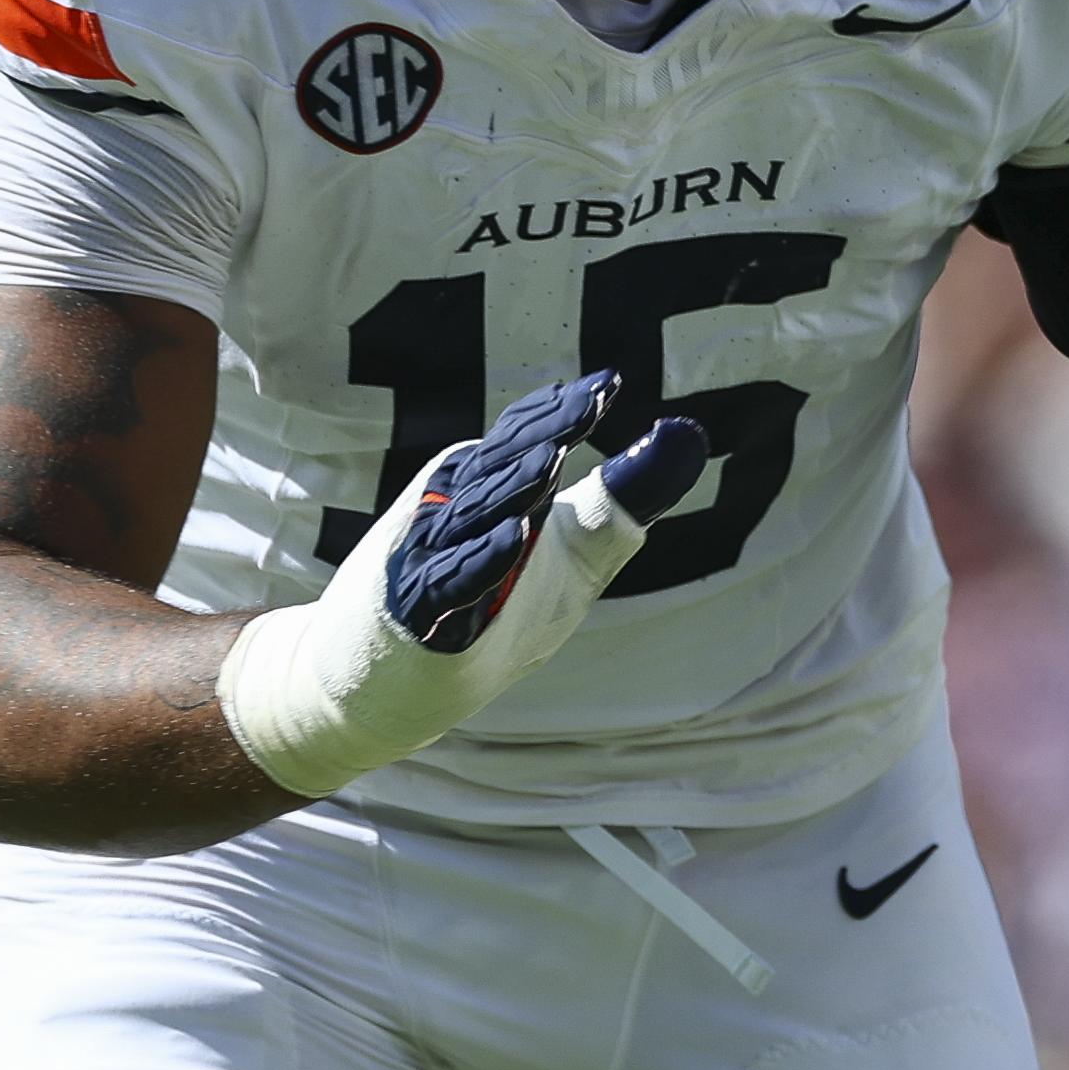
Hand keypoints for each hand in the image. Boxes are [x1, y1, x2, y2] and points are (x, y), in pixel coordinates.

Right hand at [219, 369, 709, 795]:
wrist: (381, 687)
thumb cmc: (495, 610)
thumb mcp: (572, 558)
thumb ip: (623, 501)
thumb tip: (686, 433)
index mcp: (485, 488)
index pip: (523, 440)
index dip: (562, 412)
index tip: (608, 382)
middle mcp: (451, 512)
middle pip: (500, 467)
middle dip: (543, 433)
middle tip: (588, 400)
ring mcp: (426, 561)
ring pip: (473, 517)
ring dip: (511, 488)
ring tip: (553, 456)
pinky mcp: (414, 614)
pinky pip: (448, 584)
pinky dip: (479, 561)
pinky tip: (514, 540)